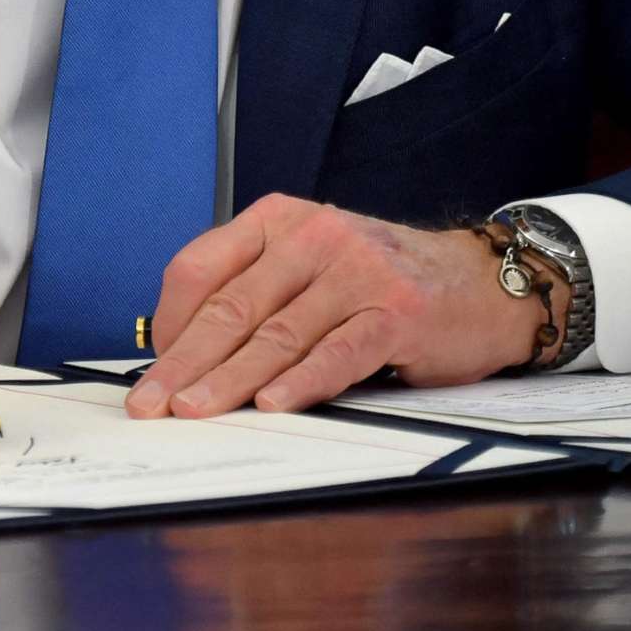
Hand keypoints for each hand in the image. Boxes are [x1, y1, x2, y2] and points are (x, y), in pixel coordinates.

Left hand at [124, 194, 562, 419]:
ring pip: (277, 333)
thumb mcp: (310, 264)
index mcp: (279, 220)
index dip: (170, 321)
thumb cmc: (380, 282)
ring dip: (229, 379)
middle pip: (232, 305)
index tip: (153, 367)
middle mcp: (313, 236)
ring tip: (194, 410)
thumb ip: (256, 291)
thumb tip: (184, 351)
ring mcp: (357, 272)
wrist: (479, 283)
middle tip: (150, 402)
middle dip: (184, 361)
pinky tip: (272, 403)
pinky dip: (302, 381)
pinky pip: (337, 351)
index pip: (200, 266)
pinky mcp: (396, 312)